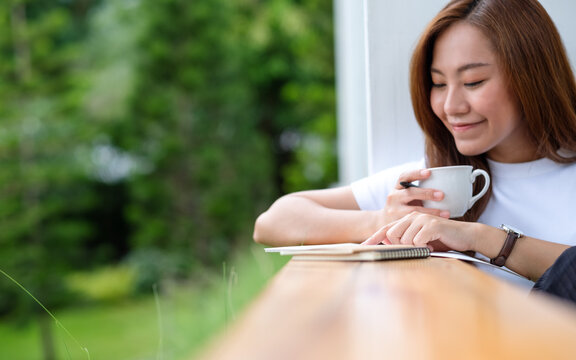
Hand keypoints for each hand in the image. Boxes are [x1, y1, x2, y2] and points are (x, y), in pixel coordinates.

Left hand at [363, 212, 477, 251]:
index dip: (374, 237)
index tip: (362, 247)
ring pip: (405, 239)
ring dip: (416, 247)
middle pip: (393, 234)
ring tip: (428, 247)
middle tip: (416, 249)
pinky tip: (433, 246)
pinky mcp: (431, 225)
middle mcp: (413, 216)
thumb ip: (405, 241)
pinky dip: (425, 247)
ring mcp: (422, 219)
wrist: (465, 236)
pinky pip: (418, 240)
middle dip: (400, 245)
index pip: (386, 228)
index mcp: (408, 220)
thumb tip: (388, 243)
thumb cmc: (443, 240)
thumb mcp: (421, 241)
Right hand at [380, 169, 449, 224]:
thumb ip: (419, 191)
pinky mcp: (396, 224)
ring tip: (445, 213)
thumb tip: (448, 185)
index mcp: (397, 187)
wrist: (382, 222)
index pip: (404, 177)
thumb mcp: (405, 195)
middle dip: (427, 193)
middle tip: (442, 195)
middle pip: (410, 193)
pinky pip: (412, 223)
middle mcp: (393, 197)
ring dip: (430, 211)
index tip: (429, 172)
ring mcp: (393, 211)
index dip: (416, 174)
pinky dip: (426, 223)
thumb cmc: (402, 206)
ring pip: (412, 210)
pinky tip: (436, 224)